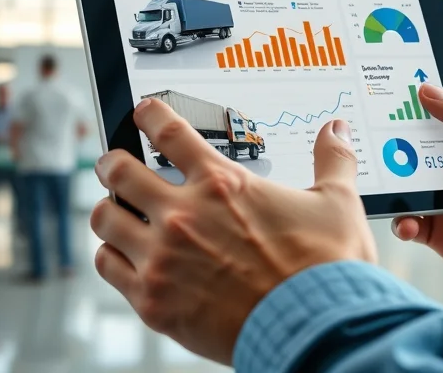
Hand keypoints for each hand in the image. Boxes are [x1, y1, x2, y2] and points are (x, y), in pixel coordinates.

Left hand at [90, 99, 375, 364]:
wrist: (316, 330)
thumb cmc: (326, 269)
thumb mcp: (338, 204)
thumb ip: (332, 159)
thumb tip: (335, 130)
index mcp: (222, 184)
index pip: (168, 131)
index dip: (149, 114)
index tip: (144, 111)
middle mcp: (183, 215)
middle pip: (119, 170)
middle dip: (112, 161)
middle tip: (114, 163)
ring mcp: (163, 258)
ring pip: (105, 218)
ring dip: (109, 210)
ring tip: (116, 211)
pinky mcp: (153, 300)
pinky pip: (108, 266)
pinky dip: (111, 256)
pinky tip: (121, 254)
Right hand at [393, 65, 442, 313]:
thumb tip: (426, 91)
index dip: (432, 73)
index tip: (399, 61)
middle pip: (421, 128)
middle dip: (395, 117)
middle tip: (366, 106)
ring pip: (406, 171)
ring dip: (390, 168)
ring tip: (374, 162)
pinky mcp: (441, 226)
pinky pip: (408, 217)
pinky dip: (402, 217)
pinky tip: (406, 216)